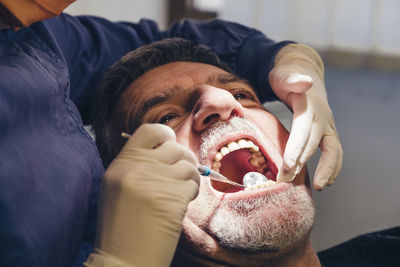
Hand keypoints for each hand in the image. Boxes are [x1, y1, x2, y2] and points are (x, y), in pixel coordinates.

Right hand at [87, 124, 199, 266]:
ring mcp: (156, 181)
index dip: (165, 135)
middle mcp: (137, 168)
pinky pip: (193, 184)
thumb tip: (167, 147)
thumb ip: (137, 163)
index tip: (170, 146)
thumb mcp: (118, 186)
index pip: (149, 130)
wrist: (122, 258)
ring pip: (188, 165)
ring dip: (191, 177)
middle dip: (184, 159)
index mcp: (121, 163)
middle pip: (175, 147)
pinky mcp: (173, 197)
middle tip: (182, 173)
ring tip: (182, 191)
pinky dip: (192, 192)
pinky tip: (182, 203)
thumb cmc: (121, 224)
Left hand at [269, 44, 342, 189]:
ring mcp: (328, 125)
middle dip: (300, 164)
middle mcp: (322, 117)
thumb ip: (292, 79)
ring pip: (331, 150)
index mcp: (308, 106)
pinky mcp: (328, 132)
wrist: (302, 73)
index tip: (288, 166)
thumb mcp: (284, 74)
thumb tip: (305, 81)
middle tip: (285, 181)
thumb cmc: (287, 77)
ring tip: (318, 187)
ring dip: (325, 170)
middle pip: (312, 144)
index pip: (302, 130)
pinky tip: (328, 181)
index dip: (296, 149)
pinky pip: (335, 152)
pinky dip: (333, 167)